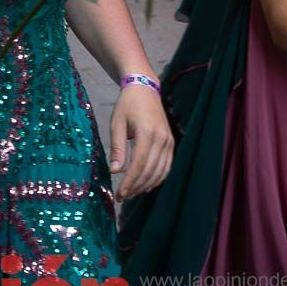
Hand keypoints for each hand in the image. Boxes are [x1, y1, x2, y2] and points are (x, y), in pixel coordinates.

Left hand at [109, 85, 173, 199]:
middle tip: (122, 197)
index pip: (139, 164)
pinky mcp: (171, 143)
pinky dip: (157, 178)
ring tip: (131, 193)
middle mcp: (161, 139)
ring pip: (160, 172)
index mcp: (147, 133)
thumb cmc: (127, 105)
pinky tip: (145, 184)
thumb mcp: (117, 123)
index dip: (129, 182)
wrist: (145, 88)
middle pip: (150, 171)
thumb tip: (114, 171)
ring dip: (146, 185)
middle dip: (136, 187)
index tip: (119, 194)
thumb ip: (117, 147)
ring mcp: (169, 141)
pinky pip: (167, 167)